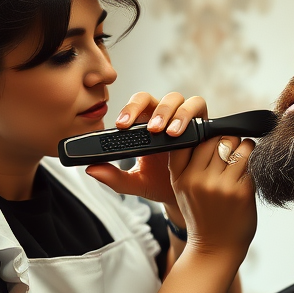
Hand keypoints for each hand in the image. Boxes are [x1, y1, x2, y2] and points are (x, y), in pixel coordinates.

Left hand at [85, 91, 206, 208]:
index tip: (122, 125)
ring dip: (172, 113)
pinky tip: (186, 133)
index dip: (129, 109)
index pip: (135, 106)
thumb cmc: (160, 183)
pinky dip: (191, 116)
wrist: (185, 194)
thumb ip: (114, 178)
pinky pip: (198, 107)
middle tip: (150, 129)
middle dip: (152, 111)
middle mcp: (163, 116)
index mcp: (144, 125)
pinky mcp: (202, 122)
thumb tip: (91, 170)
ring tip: (168, 132)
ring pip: (178, 99)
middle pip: (155, 98)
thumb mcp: (136, 183)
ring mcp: (183, 117)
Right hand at [168, 135, 256, 260]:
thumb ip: (186, 163)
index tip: (213, 142)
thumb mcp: (182, 189)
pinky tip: (249, 172)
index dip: (206, 136)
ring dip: (244, 148)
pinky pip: (251, 162)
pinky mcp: (241, 191)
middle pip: (217, 139)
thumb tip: (203, 131)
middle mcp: (198, 179)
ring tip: (243, 158)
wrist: (215, 249)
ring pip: (238, 145)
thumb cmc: (202, 216)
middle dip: (228, 141)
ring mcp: (220, 185)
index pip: (193, 139)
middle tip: (232, 152)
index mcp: (181, 177)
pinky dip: (253, 162)